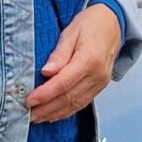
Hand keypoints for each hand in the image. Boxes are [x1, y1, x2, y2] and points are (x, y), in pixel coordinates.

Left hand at [27, 3, 122, 122]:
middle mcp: (98, 74)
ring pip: (76, 104)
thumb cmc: (90, 24)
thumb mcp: (71, 32)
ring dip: (55, 113)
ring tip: (37, 117)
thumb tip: (46, 72)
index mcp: (90, 59)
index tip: (29, 100)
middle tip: (29, 114)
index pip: (64, 83)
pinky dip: (67, 111)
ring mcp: (101, 82)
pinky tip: (54, 114)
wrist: (113, 23)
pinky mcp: (101, 86)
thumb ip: (59, 54)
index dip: (45, 94)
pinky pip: (83, 103)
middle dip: (47, 108)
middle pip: (69, 97)